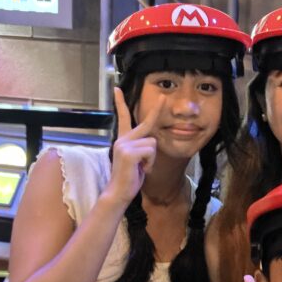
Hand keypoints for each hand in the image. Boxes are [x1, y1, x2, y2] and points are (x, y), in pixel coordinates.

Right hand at [104, 87, 162, 205]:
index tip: (117, 89)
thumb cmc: (129, 177)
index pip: (123, 117)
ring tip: (142, 167)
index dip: (120, 103)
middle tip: (164, 97)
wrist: (118, 192)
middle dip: (157, 110)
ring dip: (152, 158)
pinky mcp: (128, 152)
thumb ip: (141, 147)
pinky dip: (150, 163)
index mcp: (123, 139)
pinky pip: (150, 151)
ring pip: (153, 143)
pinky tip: (140, 169)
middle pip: (146, 122)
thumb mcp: (137, 159)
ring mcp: (124, 145)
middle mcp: (123, 139)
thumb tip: (151, 140)